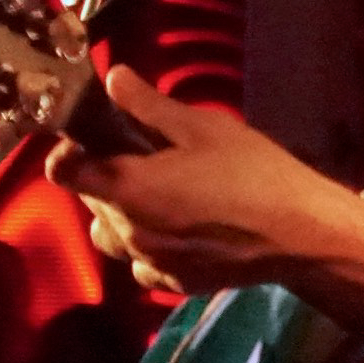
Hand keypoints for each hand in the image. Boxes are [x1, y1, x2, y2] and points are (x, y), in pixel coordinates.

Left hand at [45, 67, 355, 296]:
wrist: (300, 234)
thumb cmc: (252, 172)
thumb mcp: (201, 127)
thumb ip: (148, 105)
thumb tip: (112, 78)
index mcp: (128, 190)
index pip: (63, 171)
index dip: (68, 150)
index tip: (89, 136)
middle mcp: (129, 233)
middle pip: (90, 202)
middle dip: (104, 175)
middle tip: (142, 154)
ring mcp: (150, 265)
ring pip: (111, 236)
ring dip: (121, 214)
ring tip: (157, 194)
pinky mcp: (174, 285)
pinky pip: (141, 265)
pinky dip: (148, 246)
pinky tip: (178, 228)